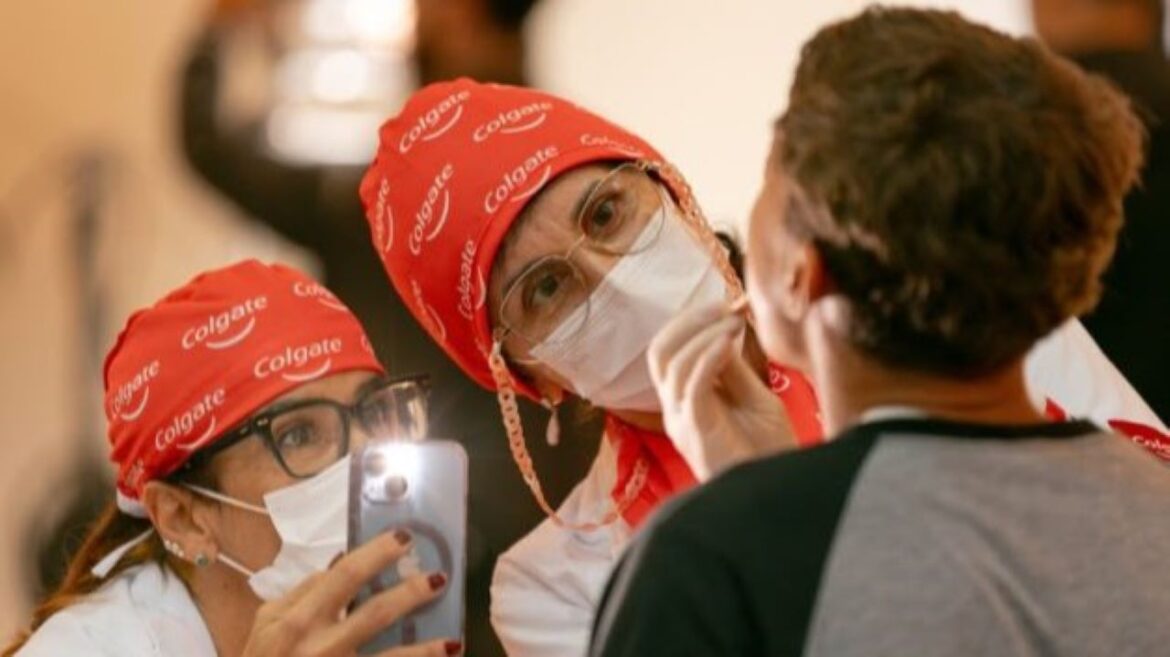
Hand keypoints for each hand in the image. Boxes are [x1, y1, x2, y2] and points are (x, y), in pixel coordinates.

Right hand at [240, 531, 460, 656]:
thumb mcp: (266, 622)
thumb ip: (303, 592)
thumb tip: (341, 561)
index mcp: (298, 620)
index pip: (344, 577)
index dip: (376, 554)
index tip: (404, 538)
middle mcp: (320, 647)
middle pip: (375, 615)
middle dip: (410, 595)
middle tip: (439, 578)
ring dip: (424, 653)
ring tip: (453, 643)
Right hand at [648, 302, 795, 480]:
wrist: (776, 489)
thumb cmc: (765, 448)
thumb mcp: (752, 396)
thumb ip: (733, 367)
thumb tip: (725, 327)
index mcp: (684, 397)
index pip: (667, 348)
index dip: (690, 321)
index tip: (726, 304)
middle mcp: (675, 407)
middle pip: (659, 352)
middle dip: (688, 321)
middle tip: (724, 308)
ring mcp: (682, 420)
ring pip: (672, 364)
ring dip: (704, 336)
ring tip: (734, 326)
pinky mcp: (696, 432)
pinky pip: (690, 386)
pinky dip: (707, 357)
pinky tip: (730, 344)